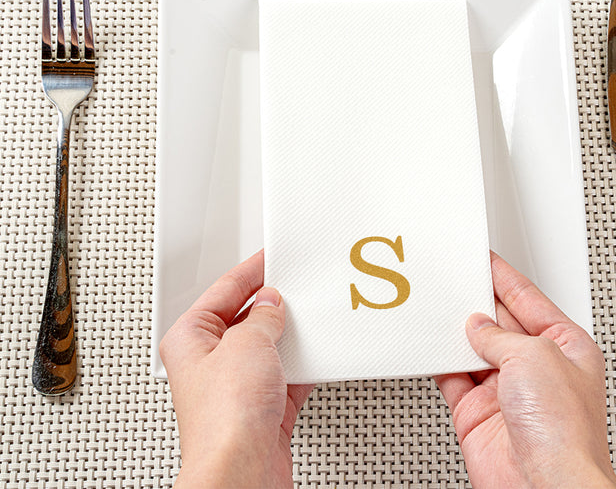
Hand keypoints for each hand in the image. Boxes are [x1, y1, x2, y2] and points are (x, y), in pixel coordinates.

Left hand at [160, 250, 312, 488]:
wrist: (242, 474)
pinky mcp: (260, 408)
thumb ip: (263, 315)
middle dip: (273, 304)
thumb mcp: (247, 344)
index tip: (273, 256)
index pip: (225, 290)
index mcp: (191, 338)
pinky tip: (317, 354)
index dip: (252, 270)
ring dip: (290, 335)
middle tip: (298, 285)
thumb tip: (272, 302)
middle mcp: (210, 362)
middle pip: (246, 317)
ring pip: (268, 346)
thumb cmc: (225, 421)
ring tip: (311, 317)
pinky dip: (302, 364)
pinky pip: (285, 373)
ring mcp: (236, 386)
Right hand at [435, 251, 615, 488]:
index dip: (504, 277)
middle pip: (500, 322)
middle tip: (456, 279)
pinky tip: (433, 345)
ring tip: (439, 308)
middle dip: (478, 302)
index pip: (529, 300)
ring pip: (474, 348)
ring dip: (457, 332)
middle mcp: (537, 368)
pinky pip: (453, 376)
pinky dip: (441, 360)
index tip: (485, 259)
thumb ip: (498, 336)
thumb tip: (476, 327)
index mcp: (565, 347)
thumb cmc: (564, 432)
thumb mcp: (534, 357)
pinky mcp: (478, 411)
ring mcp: (506, 391)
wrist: (543, 486)